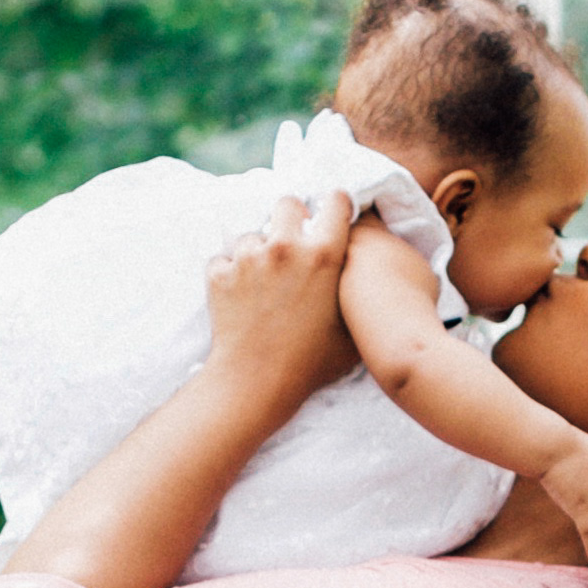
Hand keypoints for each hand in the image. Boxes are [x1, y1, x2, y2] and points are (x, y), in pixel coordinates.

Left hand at [205, 189, 356, 420]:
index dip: (334, 206)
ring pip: (251, 234)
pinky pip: (224, 259)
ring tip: (261, 284)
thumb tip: (368, 284)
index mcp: (325, 255)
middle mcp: (286, 247)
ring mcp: (249, 257)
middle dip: (289, 220)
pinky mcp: (220, 272)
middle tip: (290, 247)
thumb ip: (357, 298)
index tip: (329, 216)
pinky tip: (240, 298)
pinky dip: (229, 274)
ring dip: (256, 252)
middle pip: (287, 204)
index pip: (336, 201)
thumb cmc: (310, 366)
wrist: (257, 385)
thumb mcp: (351, 332)